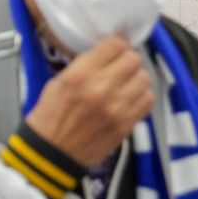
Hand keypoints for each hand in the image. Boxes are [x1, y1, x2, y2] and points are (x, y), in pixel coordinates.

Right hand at [24, 36, 153, 169]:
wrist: (51, 154)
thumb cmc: (49, 116)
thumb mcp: (57, 83)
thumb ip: (83, 66)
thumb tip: (107, 56)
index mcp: (80, 74)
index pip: (115, 44)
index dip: (116, 45)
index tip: (113, 51)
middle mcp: (101, 87)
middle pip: (134, 59)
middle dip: (127, 61)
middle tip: (119, 68)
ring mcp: (117, 108)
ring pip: (144, 78)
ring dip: (135, 79)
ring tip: (125, 85)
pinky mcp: (126, 124)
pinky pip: (148, 100)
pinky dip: (141, 96)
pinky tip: (129, 99)